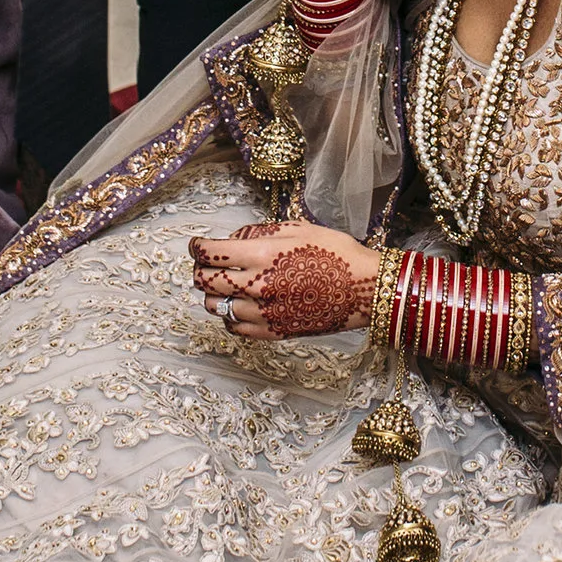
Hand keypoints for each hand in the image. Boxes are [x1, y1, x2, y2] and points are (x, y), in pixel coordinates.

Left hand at [187, 222, 377, 339]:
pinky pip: (235, 327)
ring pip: (215, 306)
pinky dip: (229, 316)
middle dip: (200, 270)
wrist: (365, 290)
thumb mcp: (297, 228)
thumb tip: (234, 239)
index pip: (210, 253)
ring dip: (213, 295)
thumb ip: (260, 233)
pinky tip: (238, 307)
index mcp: (262, 256)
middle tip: (206, 265)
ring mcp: (264, 313)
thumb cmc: (337, 254)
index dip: (197, 247)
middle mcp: (258, 285)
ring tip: (224, 286)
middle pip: (205, 281)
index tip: (196, 245)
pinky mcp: (273, 332)